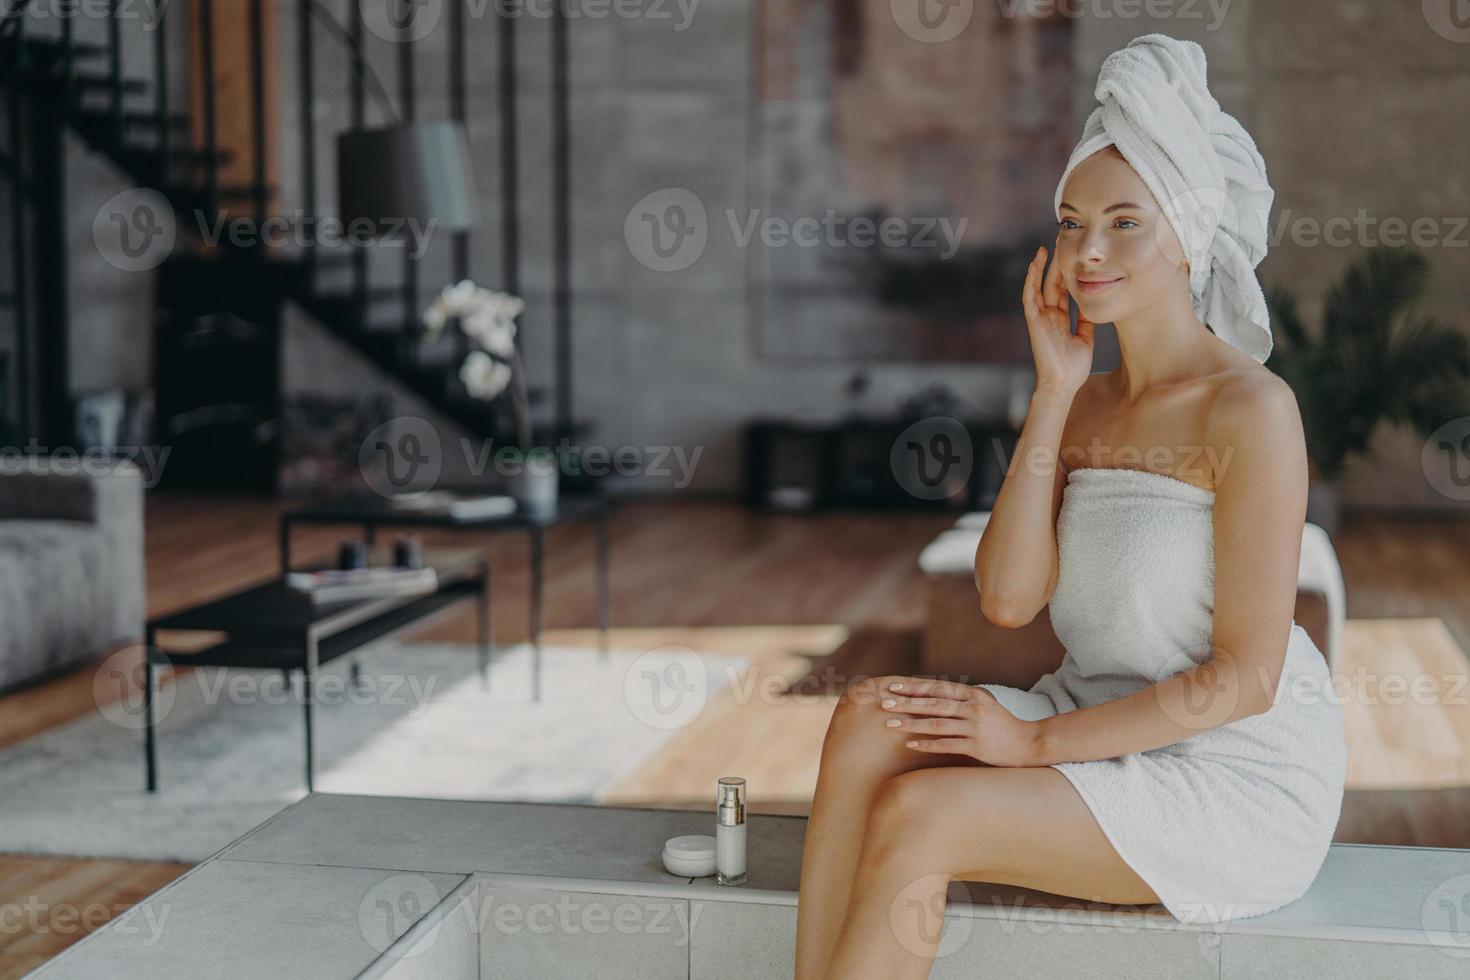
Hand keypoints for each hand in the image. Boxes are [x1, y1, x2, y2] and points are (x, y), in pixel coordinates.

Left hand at [879, 677, 1045, 767]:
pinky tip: (911, 744)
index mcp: (974, 694)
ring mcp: (975, 727)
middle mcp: (973, 708)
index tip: (894, 686)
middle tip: (885, 702)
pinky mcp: (977, 746)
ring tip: (891, 723)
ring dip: (912, 723)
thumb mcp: (985, 705)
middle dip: (907, 703)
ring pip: (937, 723)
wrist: (1029, 744)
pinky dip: (927, 744)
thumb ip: (962, 700)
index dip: (915, 687)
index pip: (938, 688)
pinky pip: (946, 745)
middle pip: (934, 703)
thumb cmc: (1002, 725)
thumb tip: (934, 695)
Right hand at [1023, 241, 1095, 395]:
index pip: (1062, 290)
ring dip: (1041, 268)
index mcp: (1059, 319)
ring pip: (1039, 287)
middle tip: (1060, 244)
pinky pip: (1030, 297)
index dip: (1066, 273)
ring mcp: (1040, 318)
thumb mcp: (1085, 338)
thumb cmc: (1073, 367)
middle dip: (1055, 264)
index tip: (1072, 256)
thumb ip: (1086, 321)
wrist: (1063, 384)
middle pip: (1051, 284)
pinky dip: (1031, 281)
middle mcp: (1048, 315)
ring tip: (1046, 249)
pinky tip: (1034, 265)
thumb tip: (1093, 305)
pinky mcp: (1034, 322)